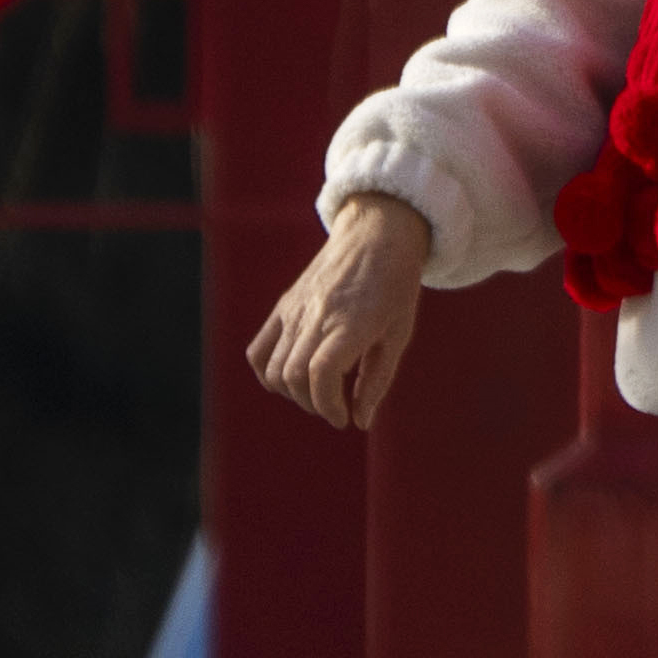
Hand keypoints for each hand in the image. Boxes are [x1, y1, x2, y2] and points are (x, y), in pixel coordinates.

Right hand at [248, 197, 430, 432]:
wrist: (376, 235)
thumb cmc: (395, 287)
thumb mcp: (399, 334)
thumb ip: (377, 380)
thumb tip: (359, 421)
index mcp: (349, 323)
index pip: (320, 375)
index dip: (328, 405)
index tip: (343, 418)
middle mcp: (315, 317)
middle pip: (294, 378)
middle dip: (314, 404)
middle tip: (336, 407)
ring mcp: (294, 311)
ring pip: (274, 370)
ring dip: (293, 393)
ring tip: (319, 393)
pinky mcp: (283, 307)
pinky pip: (258, 351)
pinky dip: (268, 373)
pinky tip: (291, 379)